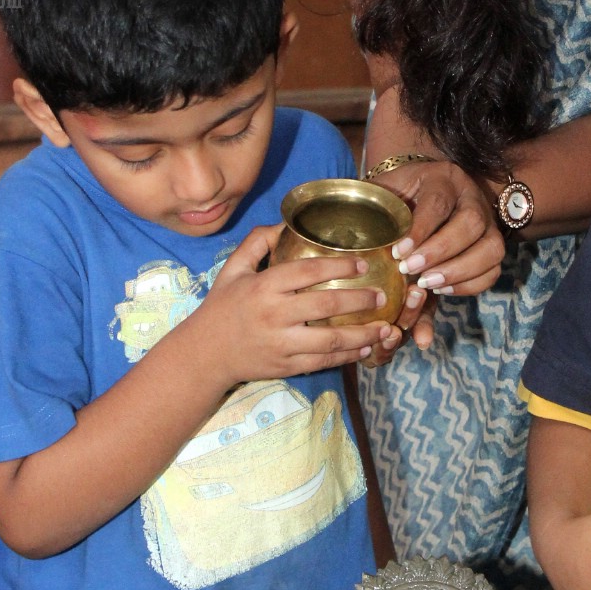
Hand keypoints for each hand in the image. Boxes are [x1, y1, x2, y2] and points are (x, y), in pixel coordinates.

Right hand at [200, 225, 394, 380]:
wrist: (204, 354)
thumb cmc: (222, 307)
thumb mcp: (233, 269)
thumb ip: (257, 243)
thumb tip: (285, 223)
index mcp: (264, 286)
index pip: (308, 271)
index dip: (339, 266)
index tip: (363, 264)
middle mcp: (274, 314)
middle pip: (327, 304)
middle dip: (360, 300)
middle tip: (382, 295)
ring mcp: (282, 343)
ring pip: (331, 340)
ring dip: (363, 334)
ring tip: (386, 328)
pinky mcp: (286, 366)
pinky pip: (323, 361)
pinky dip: (348, 356)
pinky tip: (366, 348)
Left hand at [374, 161, 505, 351]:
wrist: (418, 197)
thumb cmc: (396, 198)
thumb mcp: (382, 194)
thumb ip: (369, 210)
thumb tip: (344, 233)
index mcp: (443, 177)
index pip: (440, 200)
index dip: (422, 229)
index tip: (398, 253)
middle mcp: (472, 195)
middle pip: (472, 222)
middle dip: (442, 251)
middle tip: (411, 271)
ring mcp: (488, 221)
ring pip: (492, 248)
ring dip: (460, 271)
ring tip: (429, 285)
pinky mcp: (492, 244)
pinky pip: (493, 269)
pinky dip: (471, 284)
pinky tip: (442, 290)